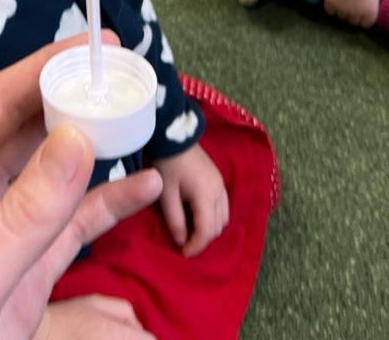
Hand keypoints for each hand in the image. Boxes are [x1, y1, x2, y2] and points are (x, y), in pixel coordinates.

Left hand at [0, 33, 162, 339]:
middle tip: (124, 74)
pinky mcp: (23, 273)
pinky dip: (106, 206)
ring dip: (93, 148)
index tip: (89, 42)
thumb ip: (21, 216)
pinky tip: (145, 189)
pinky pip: (69, 227)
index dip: (39, 69)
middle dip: (72, 101)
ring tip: (140, 117)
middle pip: (24, 133)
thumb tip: (78, 138)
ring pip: (51, 175)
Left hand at [152, 143, 228, 257]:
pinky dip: (214, 217)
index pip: (206, 231)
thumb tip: (180, 241)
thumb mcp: (165, 192)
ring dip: (210, 229)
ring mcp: (222, 185)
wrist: (174, 135)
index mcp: (206, 196)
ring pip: (224, 218)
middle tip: (186, 243)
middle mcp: (219, 192)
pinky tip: (199, 217)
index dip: (196, 246)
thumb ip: (174, 219)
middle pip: (218, 227)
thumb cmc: (167, 163)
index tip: (182, 253)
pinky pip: (223, 207)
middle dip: (203, 239)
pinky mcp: (219, 180)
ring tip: (192, 231)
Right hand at [324, 0, 388, 27]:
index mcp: (370, 11)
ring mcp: (342, 10)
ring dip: (342, 13)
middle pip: (353, 22)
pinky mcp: (330, 5)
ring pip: (341, 17)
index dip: (365, 19)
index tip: (363, 14)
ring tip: (342, 5)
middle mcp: (356, 14)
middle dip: (353, 16)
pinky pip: (330, 11)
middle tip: (353, 8)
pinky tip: (333, 3)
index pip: (366, 24)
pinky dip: (331, 8)